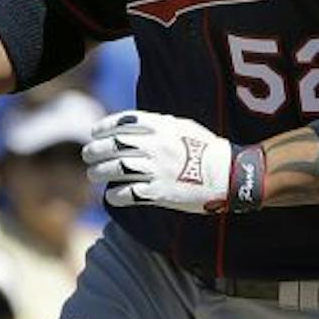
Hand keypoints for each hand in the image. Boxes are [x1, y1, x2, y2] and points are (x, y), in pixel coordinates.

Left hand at [84, 109, 235, 213]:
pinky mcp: (159, 193)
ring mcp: (157, 170)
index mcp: (162, 127)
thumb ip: (157, 124)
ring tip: (94, 174)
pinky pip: (128, 194)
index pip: (123, 123)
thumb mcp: (183, 127)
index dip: (104, 128)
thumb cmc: (206, 150)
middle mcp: (156, 146)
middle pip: (114, 145)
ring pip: (116, 169)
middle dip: (95, 150)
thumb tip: (131, 125)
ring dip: (99, 172)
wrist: (230, 175)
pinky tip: (111, 195)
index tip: (95, 133)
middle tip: (87, 155)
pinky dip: (115, 195)